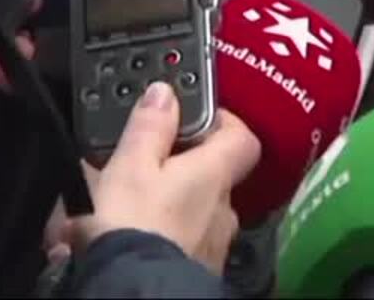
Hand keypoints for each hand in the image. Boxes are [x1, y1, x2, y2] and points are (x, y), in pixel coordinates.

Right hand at [64, 88, 261, 274]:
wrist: (134, 294)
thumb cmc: (133, 227)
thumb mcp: (130, 165)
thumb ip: (150, 127)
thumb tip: (166, 93)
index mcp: (214, 174)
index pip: (242, 136)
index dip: (222, 120)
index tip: (193, 114)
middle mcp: (224, 210)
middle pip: (216, 175)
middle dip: (187, 165)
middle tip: (147, 160)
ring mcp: (215, 244)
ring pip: (201, 210)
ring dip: (176, 201)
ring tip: (134, 201)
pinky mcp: (199, 271)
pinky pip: (190, 240)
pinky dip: (170, 232)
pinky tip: (140, 235)